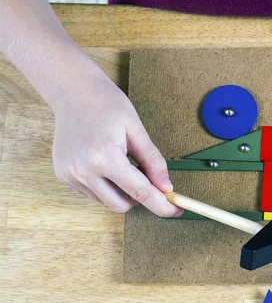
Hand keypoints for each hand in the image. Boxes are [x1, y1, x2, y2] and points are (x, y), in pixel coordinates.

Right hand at [52, 73, 182, 216]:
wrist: (72, 91)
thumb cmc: (106, 104)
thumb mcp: (136, 130)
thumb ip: (153, 161)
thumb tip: (166, 187)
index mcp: (104, 156)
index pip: (139, 192)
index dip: (161, 205)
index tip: (176, 211)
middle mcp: (84, 170)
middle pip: (122, 205)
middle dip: (141, 198)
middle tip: (150, 179)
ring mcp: (71, 174)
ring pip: (107, 201)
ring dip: (123, 192)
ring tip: (124, 163)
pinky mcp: (64, 176)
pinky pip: (93, 193)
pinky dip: (107, 186)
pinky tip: (106, 164)